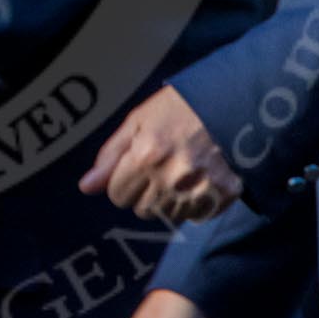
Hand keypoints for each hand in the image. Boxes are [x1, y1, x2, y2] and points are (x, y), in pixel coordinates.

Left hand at [77, 86, 239, 221]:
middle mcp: (171, 178)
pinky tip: (198, 180)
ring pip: (167, 216)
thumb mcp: (138, 121)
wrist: (232, 101)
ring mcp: (199, 190)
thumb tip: (86, 187)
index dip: (122, 181)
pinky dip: (193, 204)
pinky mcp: (223, 197)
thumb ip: (111, 155)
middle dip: (144, 193)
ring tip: (180, 172)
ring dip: (168, 200)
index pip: (117, 195)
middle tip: (159, 168)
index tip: (136, 167)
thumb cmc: (180, 107)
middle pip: (141, 210)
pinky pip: (195, 217)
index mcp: (146, 155)